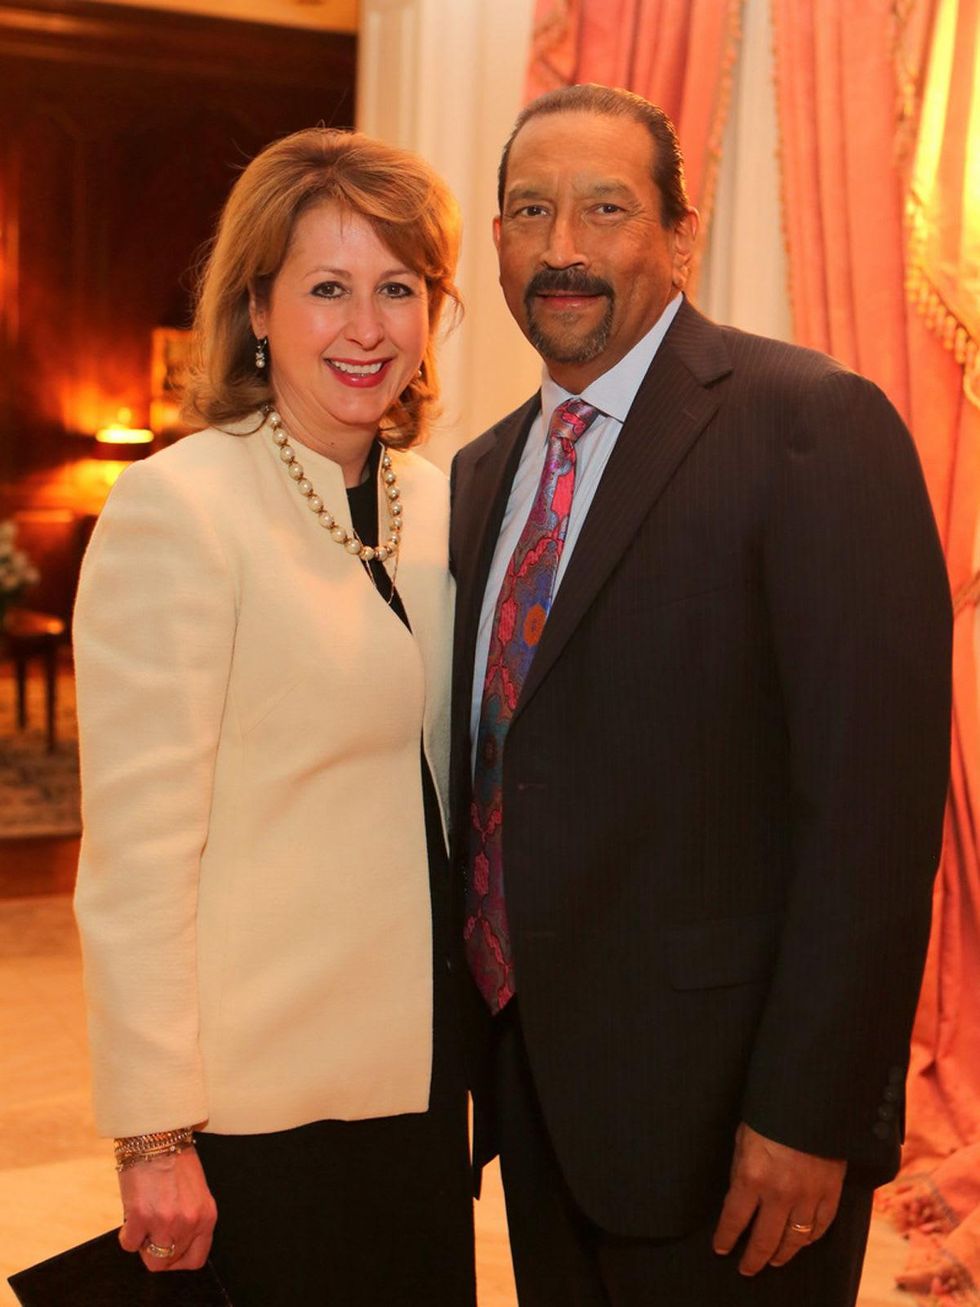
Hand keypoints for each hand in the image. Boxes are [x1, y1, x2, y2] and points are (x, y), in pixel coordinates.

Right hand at [118, 1147, 216, 1270]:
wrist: (156, 1136)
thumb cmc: (175, 1160)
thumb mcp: (195, 1191)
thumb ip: (190, 1218)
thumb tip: (176, 1243)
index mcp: (206, 1216)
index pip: (196, 1259)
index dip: (179, 1260)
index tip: (169, 1251)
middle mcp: (189, 1222)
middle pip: (170, 1261)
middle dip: (158, 1249)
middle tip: (152, 1230)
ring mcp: (165, 1222)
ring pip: (151, 1259)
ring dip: (144, 1243)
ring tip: (143, 1222)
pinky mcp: (141, 1217)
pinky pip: (130, 1244)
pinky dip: (127, 1235)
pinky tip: (131, 1217)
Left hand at [712, 1122, 845, 1274]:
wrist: (812, 1099)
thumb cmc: (771, 1114)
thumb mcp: (743, 1137)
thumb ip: (741, 1169)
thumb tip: (739, 1195)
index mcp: (752, 1177)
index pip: (734, 1220)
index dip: (726, 1238)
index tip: (721, 1248)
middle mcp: (779, 1194)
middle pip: (764, 1240)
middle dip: (753, 1258)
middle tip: (746, 1268)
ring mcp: (808, 1196)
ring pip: (794, 1239)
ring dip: (783, 1254)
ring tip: (774, 1261)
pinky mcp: (831, 1192)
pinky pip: (821, 1226)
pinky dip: (811, 1238)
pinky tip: (803, 1242)